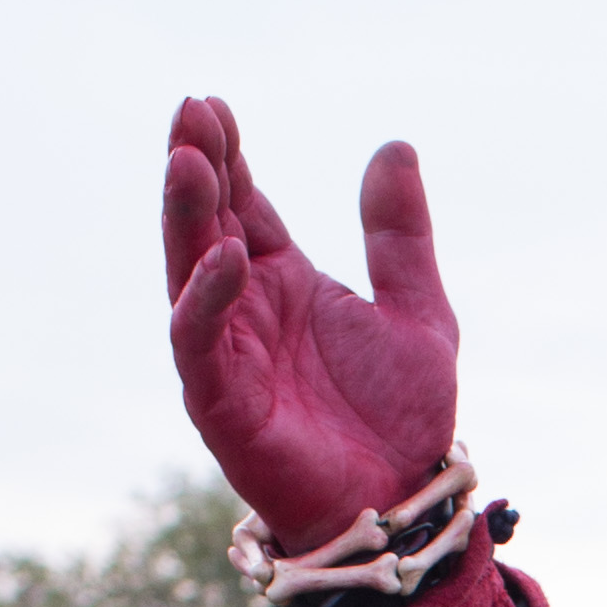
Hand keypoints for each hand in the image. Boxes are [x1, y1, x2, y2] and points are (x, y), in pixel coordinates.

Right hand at [158, 95, 458, 555]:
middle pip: (206, 226)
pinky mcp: (221, 405)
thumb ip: (400, 235)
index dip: (229, 156)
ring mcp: (227, 356)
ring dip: (187, 216)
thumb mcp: (419, 310)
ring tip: (191, 159)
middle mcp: (245, 312)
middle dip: (196, 168)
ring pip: (188, 273)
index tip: (215, 104)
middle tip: (191, 111)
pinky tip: (231, 254)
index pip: (243, 205)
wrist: (408, 502)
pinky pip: (199, 342)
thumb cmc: (404, 420)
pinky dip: (208, 297)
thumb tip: (394, 146)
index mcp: (283, 284)